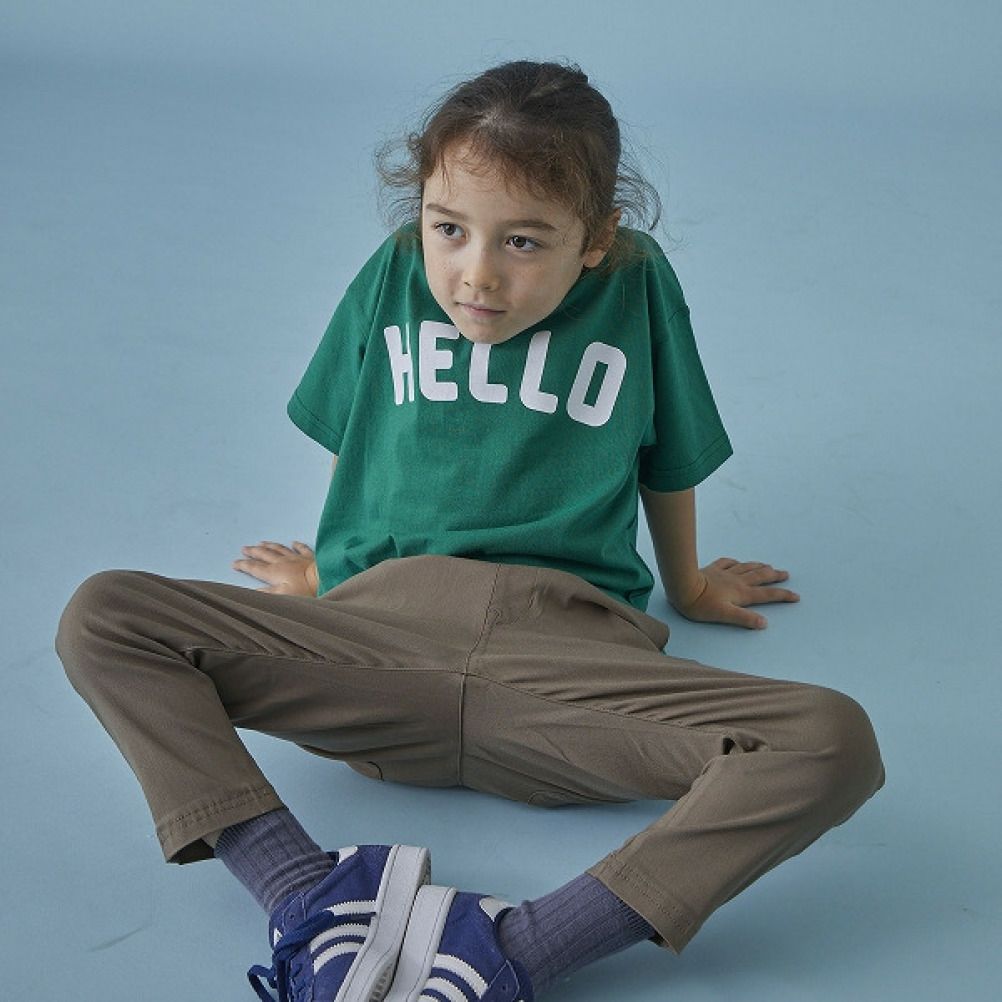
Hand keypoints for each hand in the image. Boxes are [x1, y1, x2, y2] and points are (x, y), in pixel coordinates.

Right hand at [232, 540, 317, 595]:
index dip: (244, 565)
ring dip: (269, 546)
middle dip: (253, 552)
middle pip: (264, 555)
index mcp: (274, 572)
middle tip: (244, 548)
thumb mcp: (283, 596)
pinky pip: (301, 548)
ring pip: (279, 549)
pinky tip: (293, 542)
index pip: (255, 568)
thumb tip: (251, 592)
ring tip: (262, 542)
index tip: (235, 563)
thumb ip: (266, 593)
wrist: (325, 578)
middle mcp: (283, 562)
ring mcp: (296, 558)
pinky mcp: (310, 557)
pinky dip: (296, 545)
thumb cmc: (305, 590)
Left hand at [671, 557, 798, 629]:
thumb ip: (744, 619)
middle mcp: (736, 581)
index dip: (782, 595)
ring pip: (746, 568)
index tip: (796, 596)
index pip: (766, 595)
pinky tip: (737, 561)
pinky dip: (735, 562)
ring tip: (768, 565)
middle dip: (774, 576)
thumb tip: (764, 622)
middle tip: (786, 573)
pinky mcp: (712, 569)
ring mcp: (724, 573)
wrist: (683, 587)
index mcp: (742, 593)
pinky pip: (727, 562)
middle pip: (760, 577)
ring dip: (759, 566)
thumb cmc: (702, 604)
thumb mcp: (725, 615)